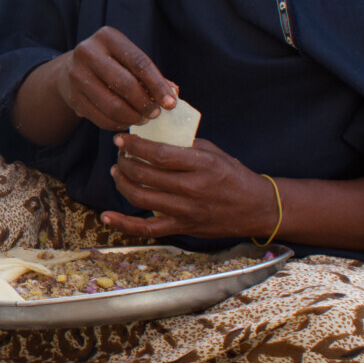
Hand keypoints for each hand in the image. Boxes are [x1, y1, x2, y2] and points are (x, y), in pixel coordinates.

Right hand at [50, 27, 177, 131]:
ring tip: (142, 119)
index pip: (139, 63)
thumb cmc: (109, 65)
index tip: (171, 104)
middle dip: (145, 103)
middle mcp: (88, 52)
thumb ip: (150, 74)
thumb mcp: (126, 59)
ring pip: (112, 105)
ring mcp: (77, 75)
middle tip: (155, 114)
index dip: (158, 85)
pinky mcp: (72, 97)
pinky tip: (125, 122)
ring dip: (132, 117)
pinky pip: (100, 118)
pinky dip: (117, 124)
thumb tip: (174, 91)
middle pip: (125, 84)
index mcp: (107, 37)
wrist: (69, 71)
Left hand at [100, 133, 275, 240]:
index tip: (120, 138)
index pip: (159, 154)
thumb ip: (184, 144)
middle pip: (145, 175)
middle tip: (120, 154)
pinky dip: (123, 224)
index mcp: (201, 164)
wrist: (256, 208)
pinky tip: (106, 216)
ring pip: (140, 198)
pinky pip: (147, 229)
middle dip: (124, 161)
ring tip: (117, 171)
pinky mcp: (182, 228)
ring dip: (122, 183)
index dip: (134, 145)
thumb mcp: (213, 152)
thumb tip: (153, 133)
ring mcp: (185, 211)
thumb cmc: (233, 175)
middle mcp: (192, 188)